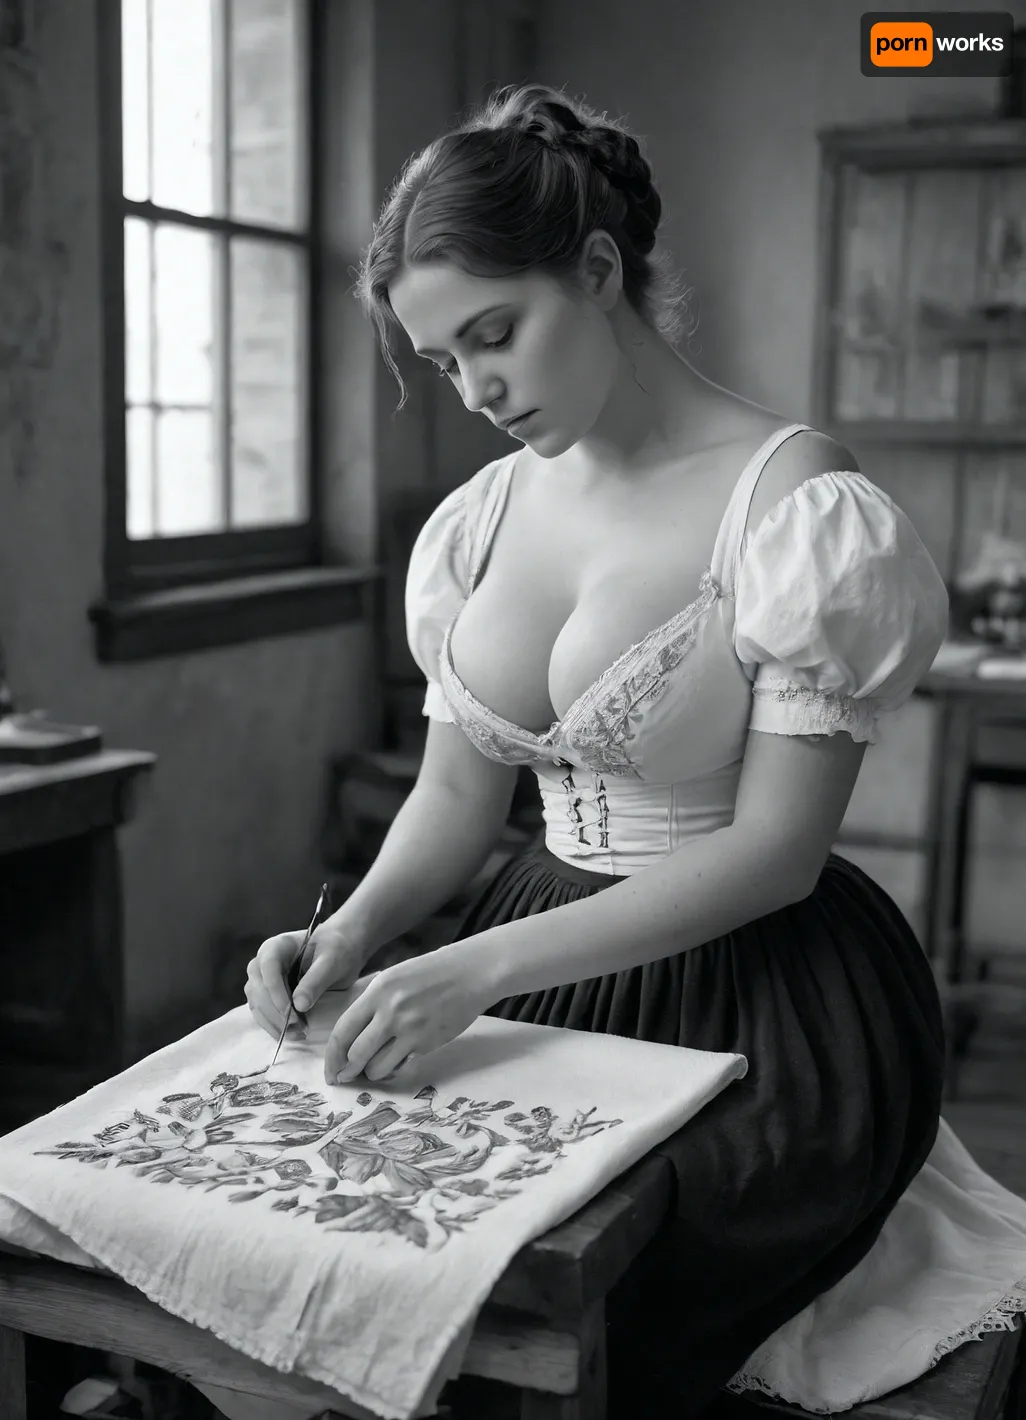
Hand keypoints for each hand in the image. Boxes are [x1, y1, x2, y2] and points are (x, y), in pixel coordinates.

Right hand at [245, 914, 369, 1042]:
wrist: (339, 952)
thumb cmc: (335, 950)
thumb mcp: (331, 961)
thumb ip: (316, 980)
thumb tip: (299, 1006)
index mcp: (275, 947)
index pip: (268, 969)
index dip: (277, 994)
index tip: (293, 1015)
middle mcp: (261, 963)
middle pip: (259, 990)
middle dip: (277, 1013)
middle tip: (299, 1029)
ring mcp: (260, 981)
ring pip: (258, 1005)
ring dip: (275, 1024)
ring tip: (298, 1035)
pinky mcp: (266, 996)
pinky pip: (263, 1014)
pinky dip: (275, 1027)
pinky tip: (293, 1035)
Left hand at [324, 943, 493, 1084]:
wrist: (470, 973)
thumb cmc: (431, 974)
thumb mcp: (394, 978)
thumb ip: (372, 1004)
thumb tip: (350, 1038)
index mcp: (377, 991)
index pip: (343, 1031)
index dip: (332, 1056)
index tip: (331, 1070)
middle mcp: (390, 1011)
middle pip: (355, 1054)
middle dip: (347, 1071)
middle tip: (346, 1078)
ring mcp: (410, 1029)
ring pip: (377, 1067)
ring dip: (372, 1072)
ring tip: (377, 1066)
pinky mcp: (427, 1043)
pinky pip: (401, 1066)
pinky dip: (395, 1068)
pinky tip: (398, 1060)